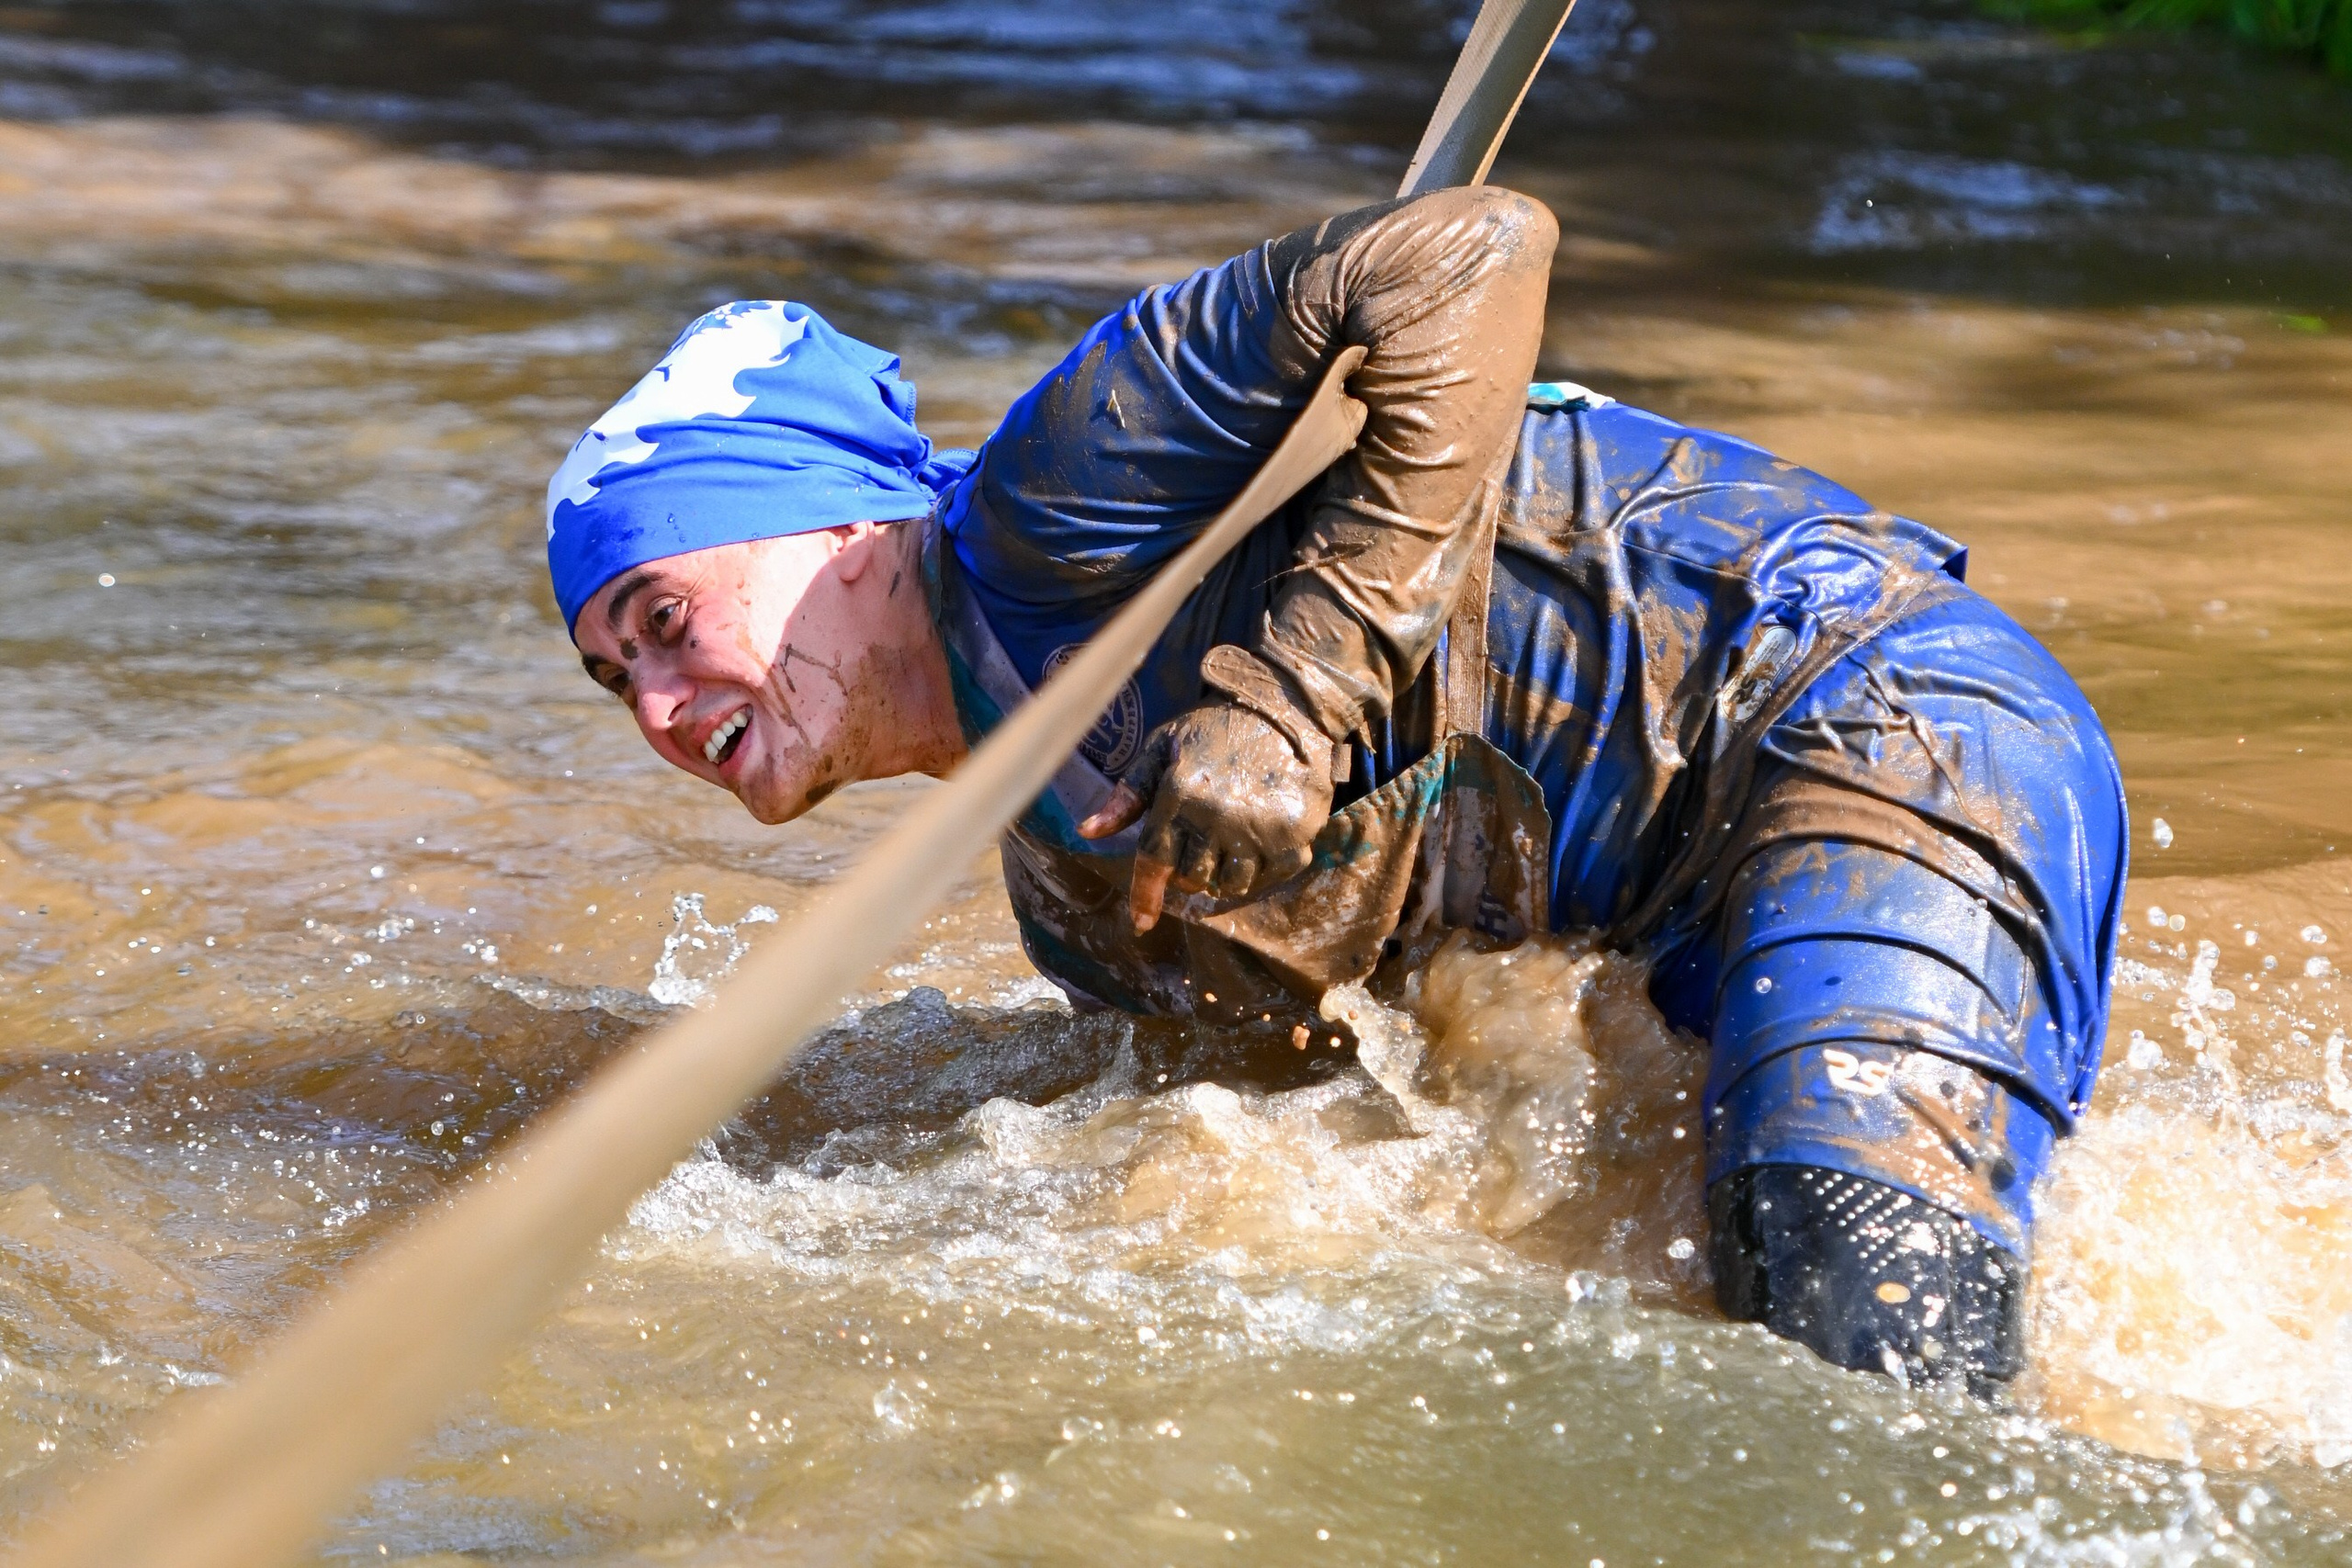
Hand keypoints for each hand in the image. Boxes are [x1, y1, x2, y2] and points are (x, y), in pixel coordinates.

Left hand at [1075, 700, 1335, 931]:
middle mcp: (1217, 815)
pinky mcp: (1292, 836)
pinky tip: (1258, 844)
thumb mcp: (1162, 749)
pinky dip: (1260, 871)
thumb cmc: (1213, 729)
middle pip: (1191, 878)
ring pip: (1229, 885)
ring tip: (1227, 843)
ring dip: (1223, 874)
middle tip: (1198, 844)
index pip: (1154, 860)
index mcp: (1180, 794)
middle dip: (1187, 872)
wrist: (1284, 709)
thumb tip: (1087, 832)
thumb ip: (1127, 795)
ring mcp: (1257, 828)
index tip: (1141, 923)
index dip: (1145, 895)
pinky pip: (1268, 879)